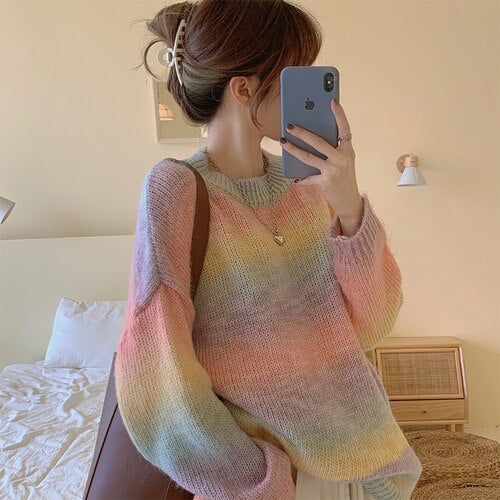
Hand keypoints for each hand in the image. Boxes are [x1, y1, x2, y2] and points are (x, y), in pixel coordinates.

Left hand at [279, 98, 362, 221]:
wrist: (350, 201)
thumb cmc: (344, 178)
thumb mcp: (343, 162)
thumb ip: (332, 150)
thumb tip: (310, 138)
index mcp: (348, 150)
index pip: (345, 128)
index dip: (339, 115)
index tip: (332, 101)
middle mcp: (342, 158)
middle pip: (319, 142)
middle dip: (302, 132)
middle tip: (289, 125)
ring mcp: (334, 170)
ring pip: (308, 157)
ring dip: (293, 149)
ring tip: (282, 142)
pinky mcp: (326, 182)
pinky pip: (308, 178)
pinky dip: (301, 179)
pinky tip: (294, 178)